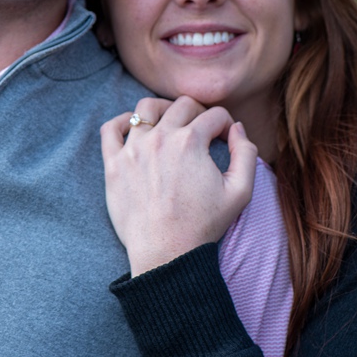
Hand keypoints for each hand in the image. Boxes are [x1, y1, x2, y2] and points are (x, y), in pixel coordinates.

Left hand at [100, 96, 257, 275]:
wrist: (165, 250)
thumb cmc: (203, 224)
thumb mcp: (240, 192)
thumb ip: (246, 153)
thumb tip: (238, 128)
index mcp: (192, 142)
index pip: (214, 115)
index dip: (226, 124)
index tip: (225, 138)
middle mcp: (160, 138)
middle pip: (182, 105)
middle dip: (198, 113)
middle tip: (202, 130)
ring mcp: (133, 149)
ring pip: (146, 108)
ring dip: (162, 110)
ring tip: (170, 124)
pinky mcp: (113, 163)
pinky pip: (110, 129)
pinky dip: (122, 122)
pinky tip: (135, 130)